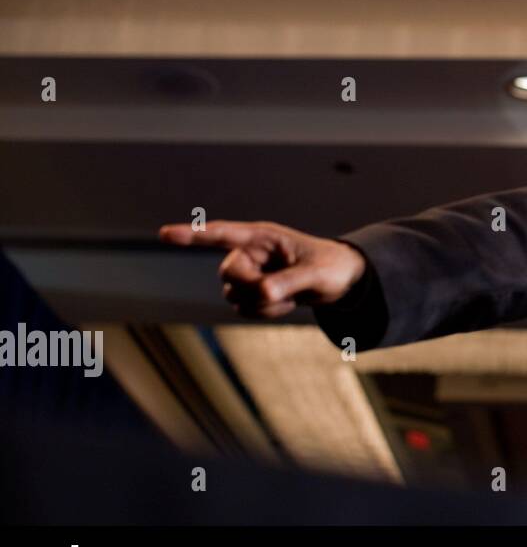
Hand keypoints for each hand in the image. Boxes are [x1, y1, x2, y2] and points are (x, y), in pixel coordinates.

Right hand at [157, 220, 366, 318]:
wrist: (342, 281)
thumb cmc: (332, 267)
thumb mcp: (315, 273)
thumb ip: (288, 282)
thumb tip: (262, 293)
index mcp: (263, 237)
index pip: (222, 234)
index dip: (193, 234)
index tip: (165, 234)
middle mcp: (252, 253)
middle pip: (228, 273)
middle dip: (251, 285)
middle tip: (279, 288)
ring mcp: (251, 273)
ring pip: (234, 295)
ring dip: (262, 302)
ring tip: (290, 294)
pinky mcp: (253, 291)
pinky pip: (245, 308)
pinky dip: (266, 311)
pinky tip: (286, 303)